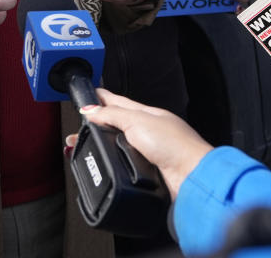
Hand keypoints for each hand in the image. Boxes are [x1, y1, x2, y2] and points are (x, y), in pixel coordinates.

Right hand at [71, 88, 212, 200]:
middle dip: (95, 125)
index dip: (101, 97)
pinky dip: (111, 163)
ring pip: (116, 146)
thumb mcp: (138, 121)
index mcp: (147, 114)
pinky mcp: (145, 171)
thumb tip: (90, 110)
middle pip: (114, 125)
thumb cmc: (176, 145)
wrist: (191, 178)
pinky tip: (104, 163)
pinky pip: (121, 164)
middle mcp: (146, 132)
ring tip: (84, 145)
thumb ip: (112, 114)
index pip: (117, 102)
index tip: (87, 93)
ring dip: (101, 146)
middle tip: (78, 128)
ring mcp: (146, 152)